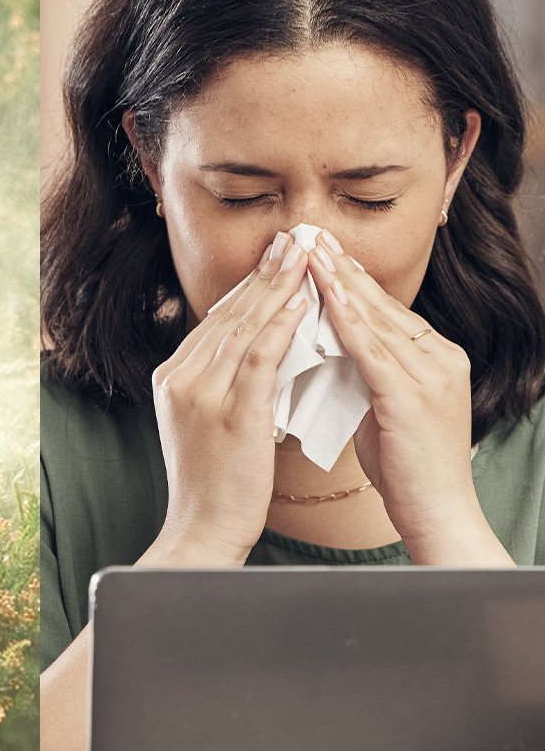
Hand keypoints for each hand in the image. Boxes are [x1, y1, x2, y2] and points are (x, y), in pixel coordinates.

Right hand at [148, 232, 308, 565]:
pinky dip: (280, 325)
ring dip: (276, 287)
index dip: (249, 286)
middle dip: (264, 273)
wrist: (201, 530)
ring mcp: (201, 394)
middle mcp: (181, 378)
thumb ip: (220, 383)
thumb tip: (252, 351)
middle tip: (293, 239)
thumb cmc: (212, 483)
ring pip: (243, 328)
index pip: (217, 321)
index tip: (275, 258)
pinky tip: (300, 301)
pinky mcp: (229, 413)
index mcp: (174, 377)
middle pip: (228, 314)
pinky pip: (257, 358)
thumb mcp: (204, 423)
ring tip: (303, 255)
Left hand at [305, 230, 498, 557]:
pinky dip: (345, 318)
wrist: (438, 515)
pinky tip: (322, 295)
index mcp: (435, 359)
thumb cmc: (407, 469)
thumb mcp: (385, 408)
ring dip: (338, 283)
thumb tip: (332, 347)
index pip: (385, 309)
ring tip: (310, 252)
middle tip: (310, 236)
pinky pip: (372, 348)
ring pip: (376, 318)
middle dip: (342, 268)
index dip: (351, 280)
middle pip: (382, 303)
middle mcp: (440, 357)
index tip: (321, 252)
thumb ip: (367, 373)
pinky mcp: (413, 396)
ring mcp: (431, 374)